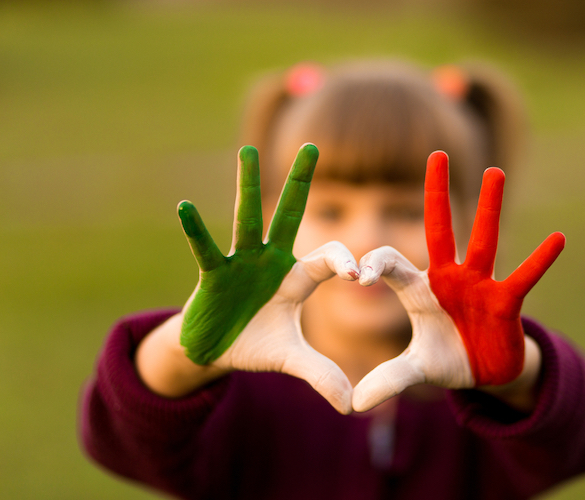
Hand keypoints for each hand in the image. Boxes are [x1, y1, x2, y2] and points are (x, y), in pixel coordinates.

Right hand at [177, 144, 356, 413]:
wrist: (216, 351)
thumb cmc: (256, 344)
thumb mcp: (291, 359)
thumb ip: (320, 373)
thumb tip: (349, 404)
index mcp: (296, 277)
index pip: (327, 259)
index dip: (343, 262)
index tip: (358, 275)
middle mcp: (270, 261)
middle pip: (289, 216)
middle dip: (301, 183)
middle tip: (313, 146)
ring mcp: (240, 264)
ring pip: (245, 220)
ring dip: (247, 188)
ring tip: (246, 152)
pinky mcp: (212, 275)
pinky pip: (204, 250)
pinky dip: (194, 231)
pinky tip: (184, 207)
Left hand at [352, 151, 564, 411]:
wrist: (483, 373)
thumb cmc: (447, 359)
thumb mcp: (416, 370)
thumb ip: (389, 380)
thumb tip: (353, 406)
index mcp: (420, 289)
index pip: (391, 263)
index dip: (375, 265)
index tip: (357, 277)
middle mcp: (449, 278)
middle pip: (441, 230)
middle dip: (436, 194)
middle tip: (436, 154)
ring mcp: (480, 286)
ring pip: (484, 241)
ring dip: (490, 207)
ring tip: (495, 172)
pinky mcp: (506, 303)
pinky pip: (524, 278)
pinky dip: (540, 261)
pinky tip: (559, 238)